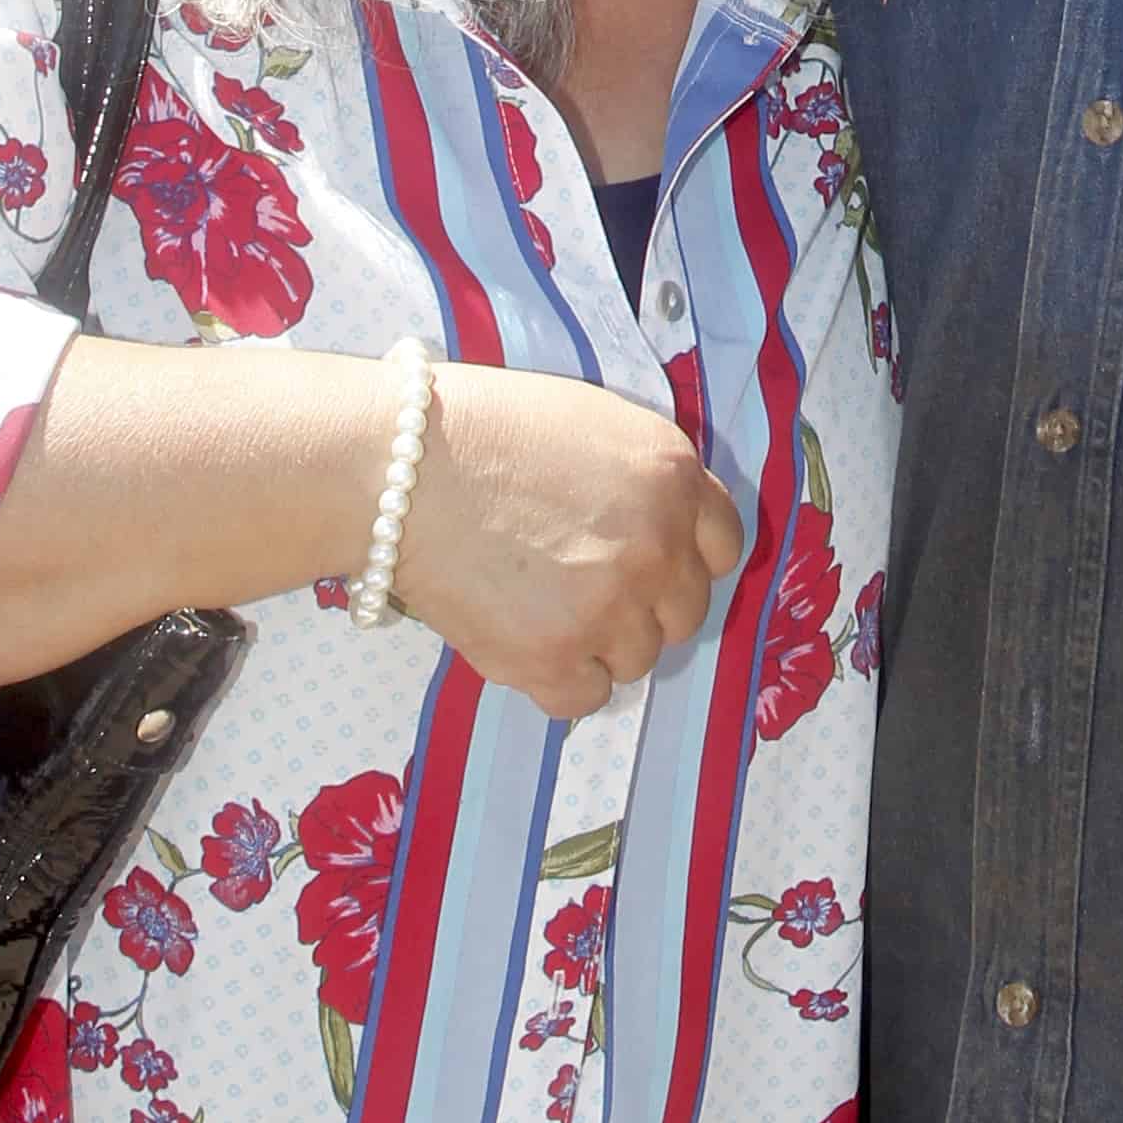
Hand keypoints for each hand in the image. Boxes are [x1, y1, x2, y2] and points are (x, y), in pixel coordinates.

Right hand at [398, 364, 746, 718]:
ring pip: (638, 659)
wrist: (398, 467)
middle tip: (583, 587)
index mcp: (672, 474)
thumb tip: (662, 528)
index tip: (654, 565)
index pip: (724, 545)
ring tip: (539, 606)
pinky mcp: (555, 658)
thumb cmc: (480, 429)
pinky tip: (524, 642)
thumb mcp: (592, 424)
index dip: (687, 559)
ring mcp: (610, 606)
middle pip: (686, 612)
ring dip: (599, 644)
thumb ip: (644, 480)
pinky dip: (560, 681)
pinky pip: (587, 698)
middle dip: (644, 606)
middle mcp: (657, 544)